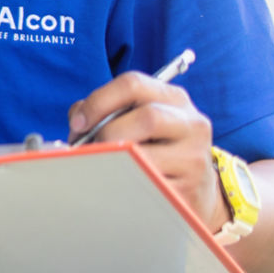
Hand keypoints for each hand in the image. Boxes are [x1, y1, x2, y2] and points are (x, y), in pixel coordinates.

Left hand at [68, 71, 229, 232]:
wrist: (195, 188)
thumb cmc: (153, 147)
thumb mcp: (135, 119)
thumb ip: (104, 112)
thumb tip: (78, 122)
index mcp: (173, 97)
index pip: (133, 84)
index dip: (99, 101)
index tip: (78, 123)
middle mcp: (190, 122)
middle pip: (146, 117)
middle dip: (108, 133)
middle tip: (89, 149)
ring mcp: (194, 157)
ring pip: (148, 154)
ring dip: (113, 161)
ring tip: (99, 166)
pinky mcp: (190, 189)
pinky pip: (149, 185)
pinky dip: (124, 183)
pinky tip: (115, 183)